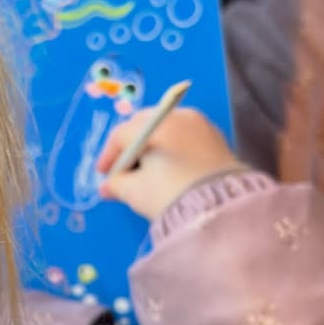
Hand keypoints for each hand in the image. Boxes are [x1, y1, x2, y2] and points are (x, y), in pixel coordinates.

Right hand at [97, 107, 240, 220]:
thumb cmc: (170, 194)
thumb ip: (116, 184)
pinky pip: (185, 140)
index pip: (123, 134)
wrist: (220, 209)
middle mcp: (181, 116)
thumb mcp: (135, 191)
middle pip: (145, 127)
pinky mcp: (216, 140)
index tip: (103, 175)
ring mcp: (201, 125)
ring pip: (166, 132)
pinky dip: (172, 151)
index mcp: (158, 123)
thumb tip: (108, 185)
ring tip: (145, 174)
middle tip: (122, 173)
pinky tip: (168, 172)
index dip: (109, 155)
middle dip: (131, 149)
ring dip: (152, 150)